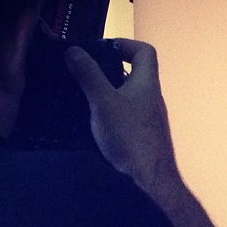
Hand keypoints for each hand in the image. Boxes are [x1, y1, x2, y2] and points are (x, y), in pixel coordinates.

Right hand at [64, 39, 177, 192]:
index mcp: (147, 85)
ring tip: (85, 102)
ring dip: (107, 96)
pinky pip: (126, 120)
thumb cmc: (132, 141)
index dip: (125, 44)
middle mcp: (152, 101)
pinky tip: (95, 128)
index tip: (103, 49)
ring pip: (127, 99)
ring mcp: (149, 121)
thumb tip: (75, 52)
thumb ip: (89, 75)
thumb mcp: (103, 102)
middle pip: (132, 75)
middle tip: (85, 76)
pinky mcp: (143, 139)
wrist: (150, 182)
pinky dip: (110, 117)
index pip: (144, 51)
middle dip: (107, 72)